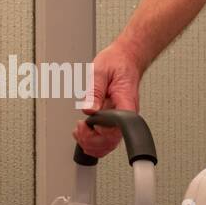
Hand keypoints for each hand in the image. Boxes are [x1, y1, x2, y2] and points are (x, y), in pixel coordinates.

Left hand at [73, 40, 143, 159]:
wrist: (126, 59)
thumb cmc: (117, 63)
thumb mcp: (101, 71)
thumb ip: (94, 92)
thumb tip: (88, 110)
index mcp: (126, 104)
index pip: (115, 129)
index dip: (99, 133)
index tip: (86, 124)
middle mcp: (125, 116)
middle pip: (111, 142)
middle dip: (90, 140)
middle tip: (80, 127)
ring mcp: (120, 121)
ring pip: (108, 145)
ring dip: (90, 143)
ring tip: (80, 130)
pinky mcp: (113, 121)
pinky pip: (105, 140)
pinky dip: (92, 141)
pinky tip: (83, 132)